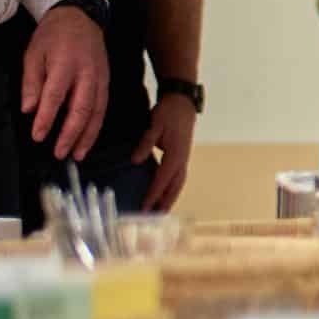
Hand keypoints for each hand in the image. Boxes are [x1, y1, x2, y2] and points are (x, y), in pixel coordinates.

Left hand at [22, 4, 109, 160]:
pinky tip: (89, 138)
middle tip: (60, 153)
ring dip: (88, 135)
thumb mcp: (33, 54)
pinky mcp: (106, 80)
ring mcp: (100, 77)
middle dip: (71, 134)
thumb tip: (29, 109)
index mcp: (64, 63)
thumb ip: (31, 82)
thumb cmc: (53, 35)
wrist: (80, 16)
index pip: (55, 96)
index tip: (38, 136)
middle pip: (81, 108)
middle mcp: (86, 72)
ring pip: (97, 111)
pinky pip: (103, 106)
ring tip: (78, 153)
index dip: (47, 118)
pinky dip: (96, 125)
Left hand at [132, 91, 197, 210]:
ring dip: (170, 197)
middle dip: (166, 202)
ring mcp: (183, 157)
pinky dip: (171, 187)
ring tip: (161, 210)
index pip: (162, 179)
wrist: (182, 100)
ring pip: (178, 183)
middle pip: (175, 186)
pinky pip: (177, 176)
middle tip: (155, 218)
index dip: (153, 194)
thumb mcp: (154, 124)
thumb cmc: (168, 111)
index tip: (145, 208)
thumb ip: (145, 142)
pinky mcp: (181, 155)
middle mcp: (182, 159)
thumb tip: (135, 161)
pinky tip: (164, 192)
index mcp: (175, 154)